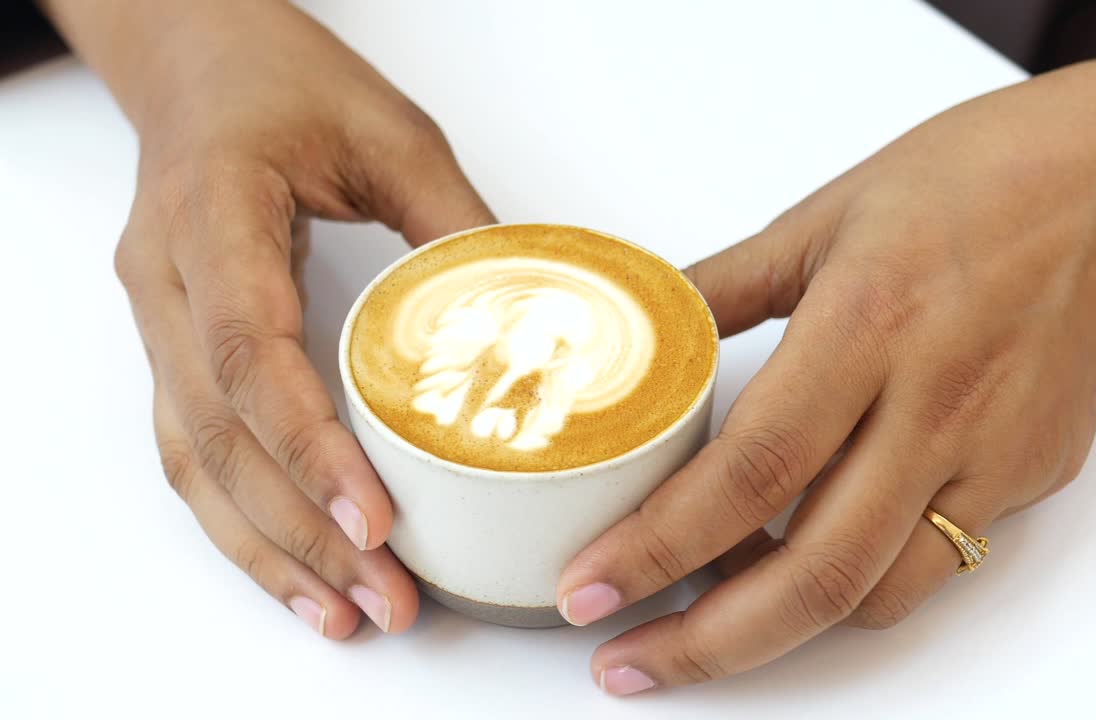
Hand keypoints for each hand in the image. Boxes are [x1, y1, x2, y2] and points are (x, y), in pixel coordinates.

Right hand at [69, 2, 493, 635]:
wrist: (197, 61)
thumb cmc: (283, 80)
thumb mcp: (391, 135)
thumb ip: (455, 225)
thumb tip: (533, 324)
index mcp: (214, 213)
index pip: (248, 350)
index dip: (307, 447)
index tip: (372, 520)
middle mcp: (166, 279)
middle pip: (216, 433)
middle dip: (298, 533)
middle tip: (384, 599)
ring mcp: (158, 319)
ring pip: (193, 461)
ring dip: (266, 550)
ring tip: (345, 613)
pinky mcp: (174, 347)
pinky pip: (193, 451)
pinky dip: (243, 523)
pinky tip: (296, 571)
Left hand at [557, 38, 1095, 691]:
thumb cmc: (974, 179)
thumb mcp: (824, 214)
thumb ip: (722, 286)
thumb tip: (642, 331)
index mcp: (868, 326)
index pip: (750, 471)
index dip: (659, 548)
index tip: (591, 588)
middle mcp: (935, 405)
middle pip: (814, 573)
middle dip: (706, 643)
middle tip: (628, 661)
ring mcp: (993, 452)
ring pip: (877, 594)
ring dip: (779, 627)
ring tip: (704, 611)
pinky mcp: (1030, 477)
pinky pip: (933, 562)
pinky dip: (857, 583)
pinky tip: (803, 557)